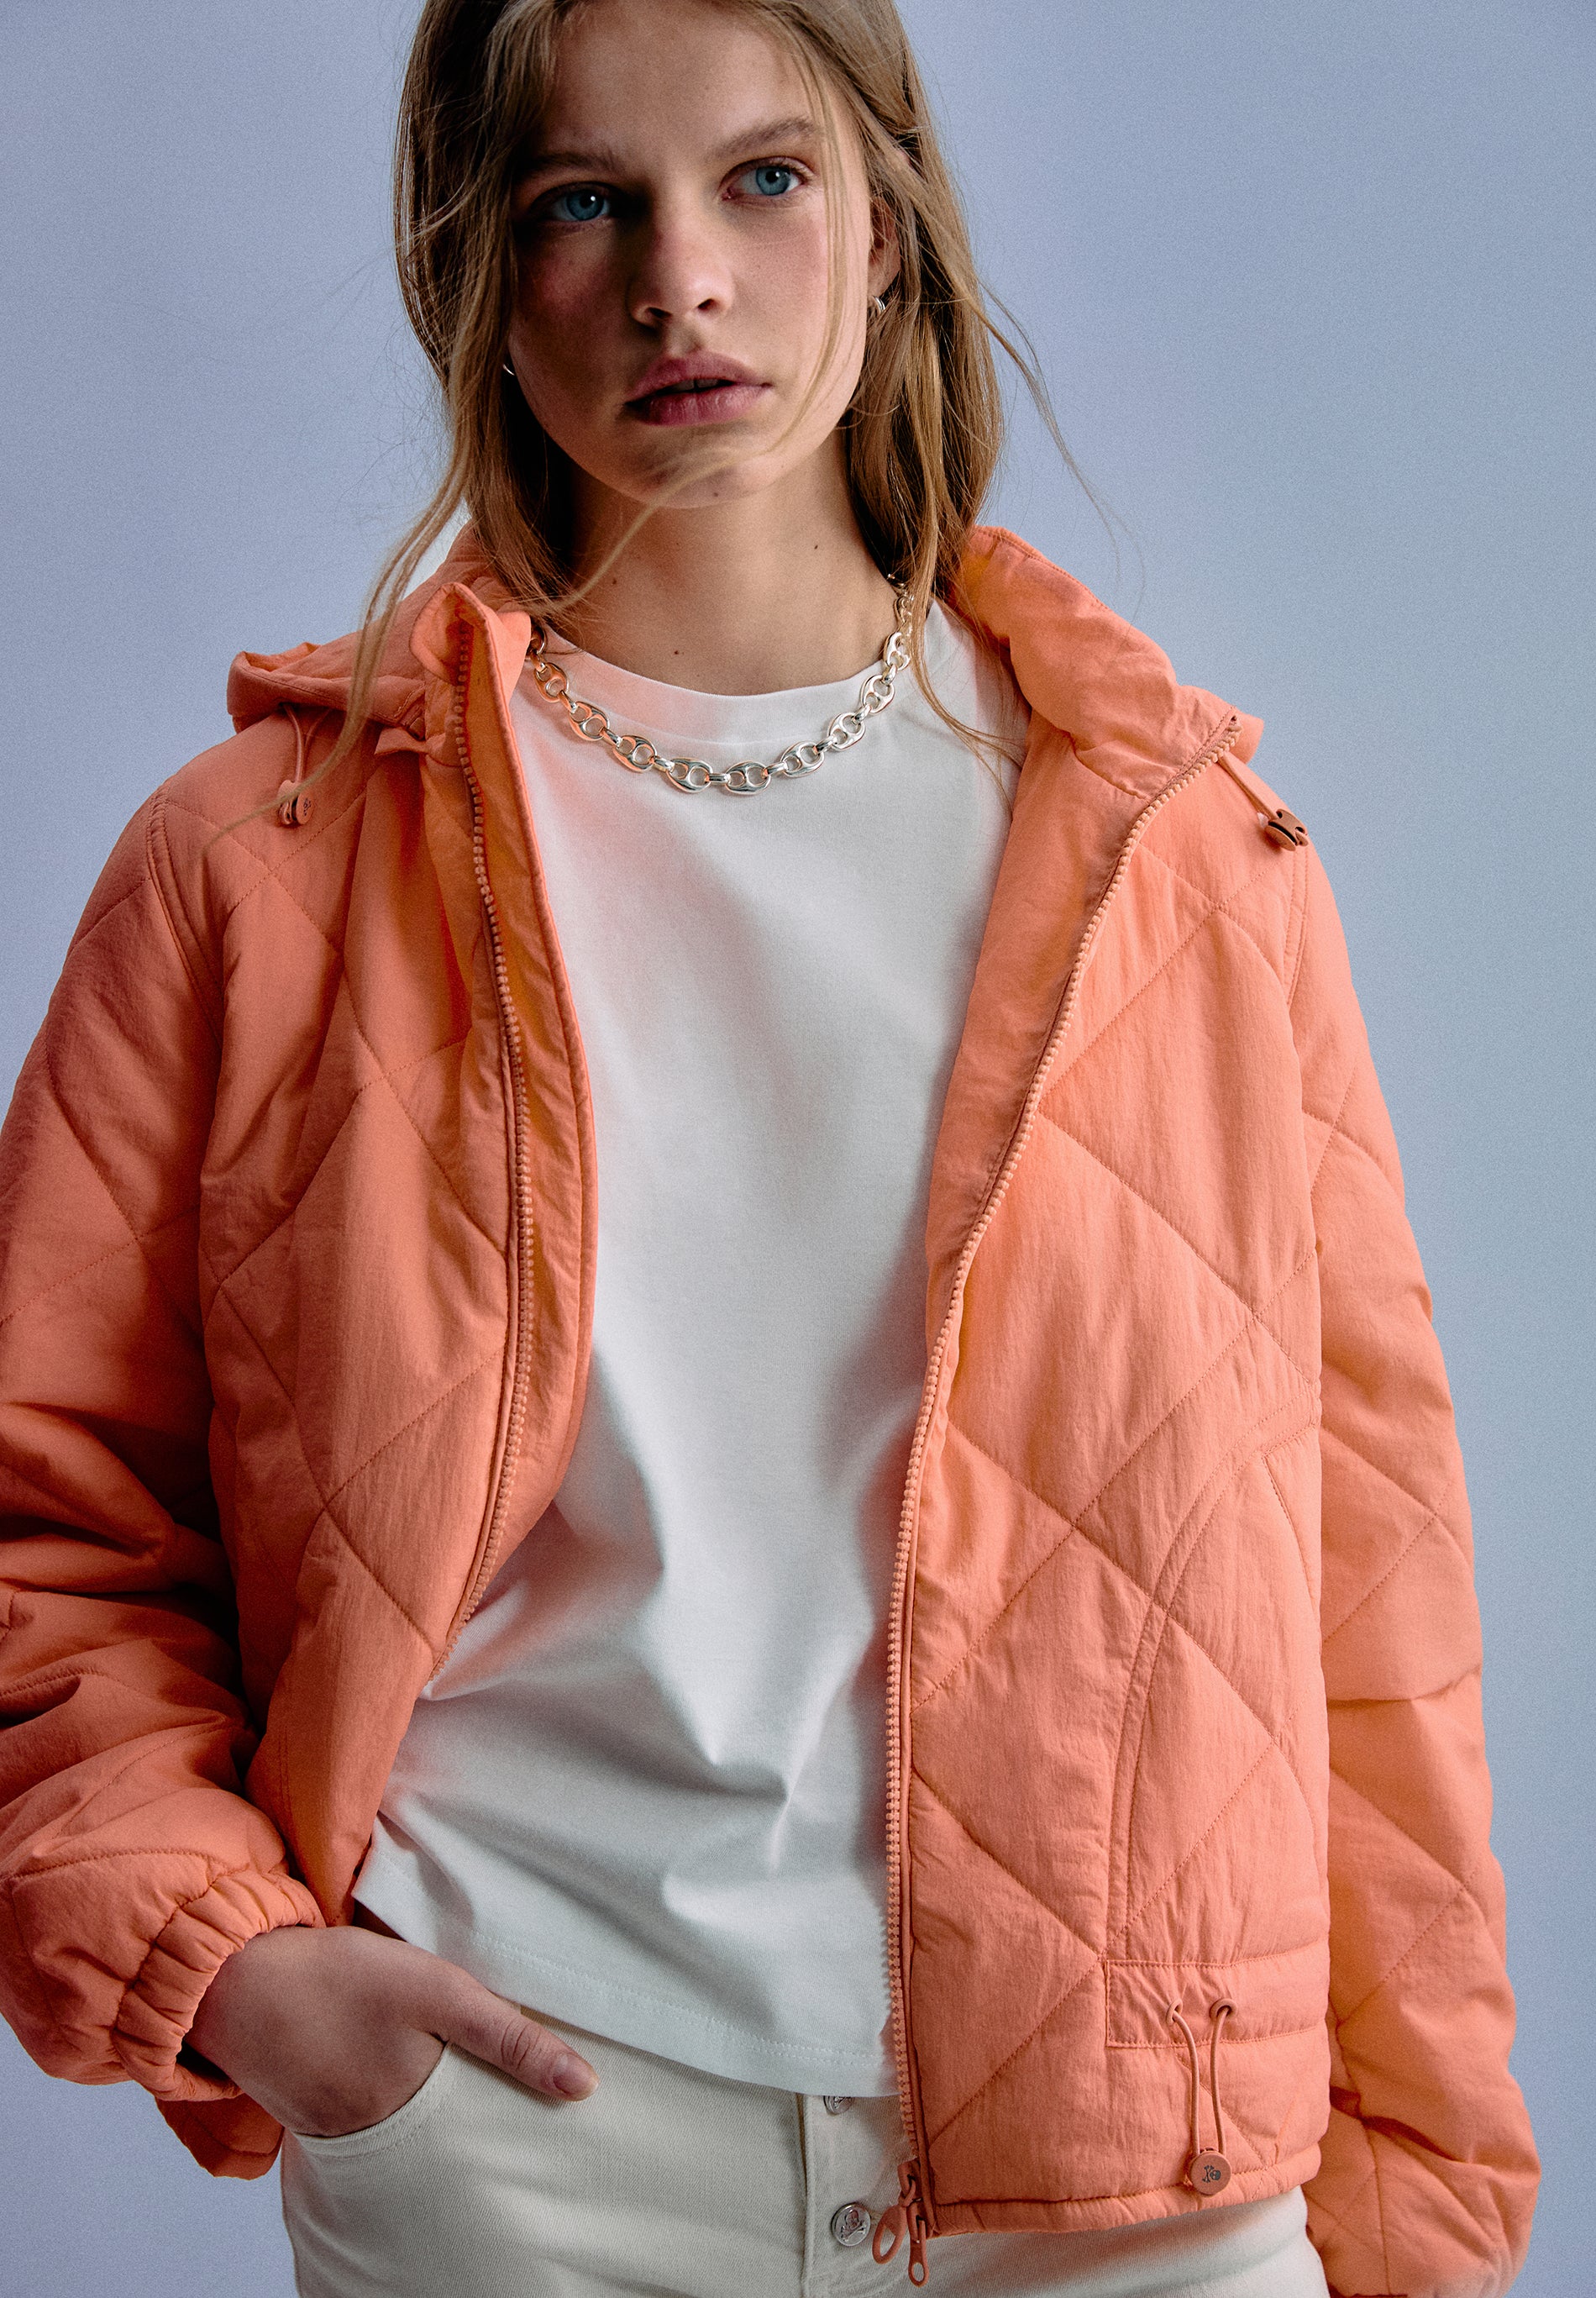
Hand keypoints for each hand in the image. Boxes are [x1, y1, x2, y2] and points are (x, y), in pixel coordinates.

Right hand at [187, 1924, 596, 2137]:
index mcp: (418, 2107)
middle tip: (493, 2092)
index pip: (484, 2128)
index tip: (552, 2104)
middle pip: (441, 2136)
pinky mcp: (307, 2110)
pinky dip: (378, 2102)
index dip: (516, 2117)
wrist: (236, 1980)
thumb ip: (508, 2037)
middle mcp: (377, 2133)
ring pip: (399, 2127)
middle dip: (470, 2119)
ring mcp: (335, 2126)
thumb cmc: (341, 1977)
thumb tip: (582, 2086)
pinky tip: (383, 2073)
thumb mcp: (438, 1991)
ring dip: (421, 2109)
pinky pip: (358, 2118)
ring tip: (444, 2082)